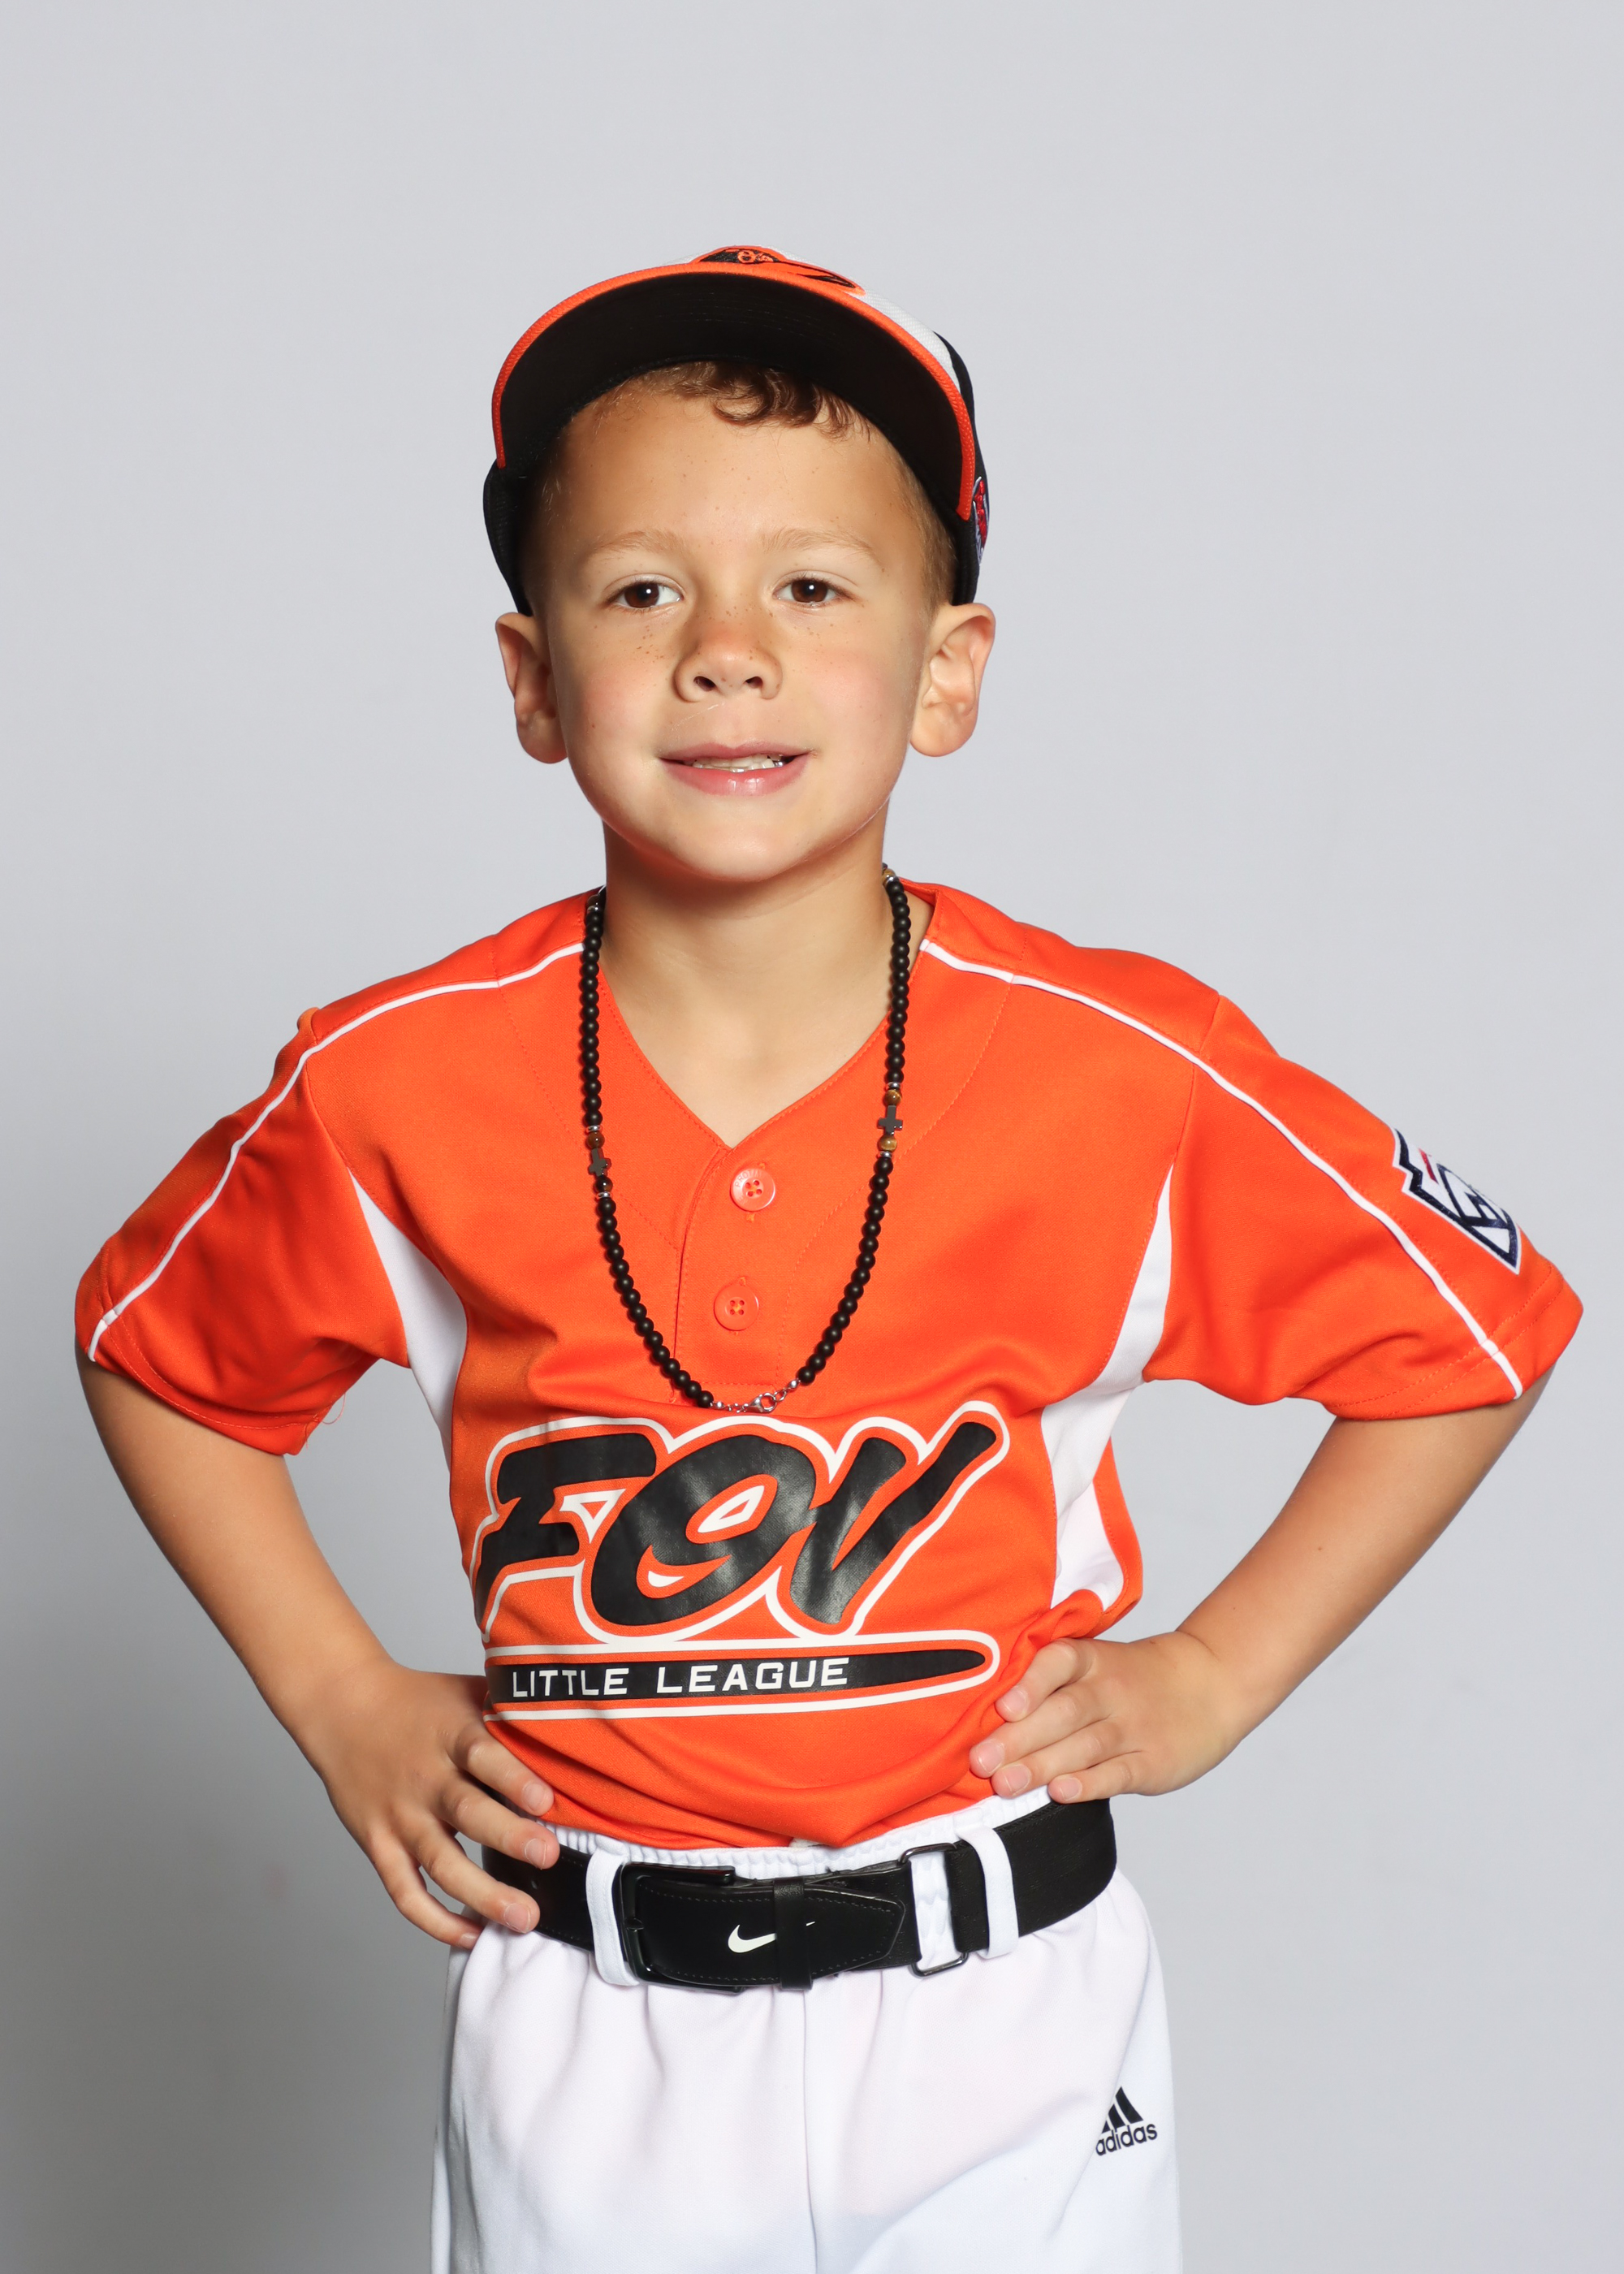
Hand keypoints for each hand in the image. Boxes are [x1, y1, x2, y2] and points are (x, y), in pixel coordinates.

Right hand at [294, 1657, 558, 1948]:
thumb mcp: (467, 1691)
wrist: (344, 1707)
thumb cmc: (418, 1701)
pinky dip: (435, 1919)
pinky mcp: (379, 1845)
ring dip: (481, 1894)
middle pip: (467, 1812)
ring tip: (523, 1917)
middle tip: (547, 1857)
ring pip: (441, 1862)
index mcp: (450, 1735)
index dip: (514, 1779)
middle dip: (509, 1838)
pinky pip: (405, 1891)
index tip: (546, 1801)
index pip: (483, 1756)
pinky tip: (471, 1934)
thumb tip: (574, 1722)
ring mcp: (400, 1816)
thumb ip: (512, 1711)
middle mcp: (425, 1779)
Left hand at [968, 1632, 1245, 1803]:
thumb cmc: (1134, 1679)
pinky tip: (1062, 1793)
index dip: (1031, 1684)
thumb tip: (989, 1721)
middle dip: (1019, 1739)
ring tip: (1006, 1784)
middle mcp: (1111, 1691)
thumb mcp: (1098, 1665)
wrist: (1209, 1683)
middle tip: (981, 1761)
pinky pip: (1118, 1772)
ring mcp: (1134, 1726)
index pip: (1060, 1663)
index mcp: (1092, 1661)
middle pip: (1064, 1712)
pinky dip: (1090, 1784)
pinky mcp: (1152, 1761)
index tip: (1004, 1707)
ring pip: (1085, 1746)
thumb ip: (1051, 1684)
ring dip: (1042, 1766)